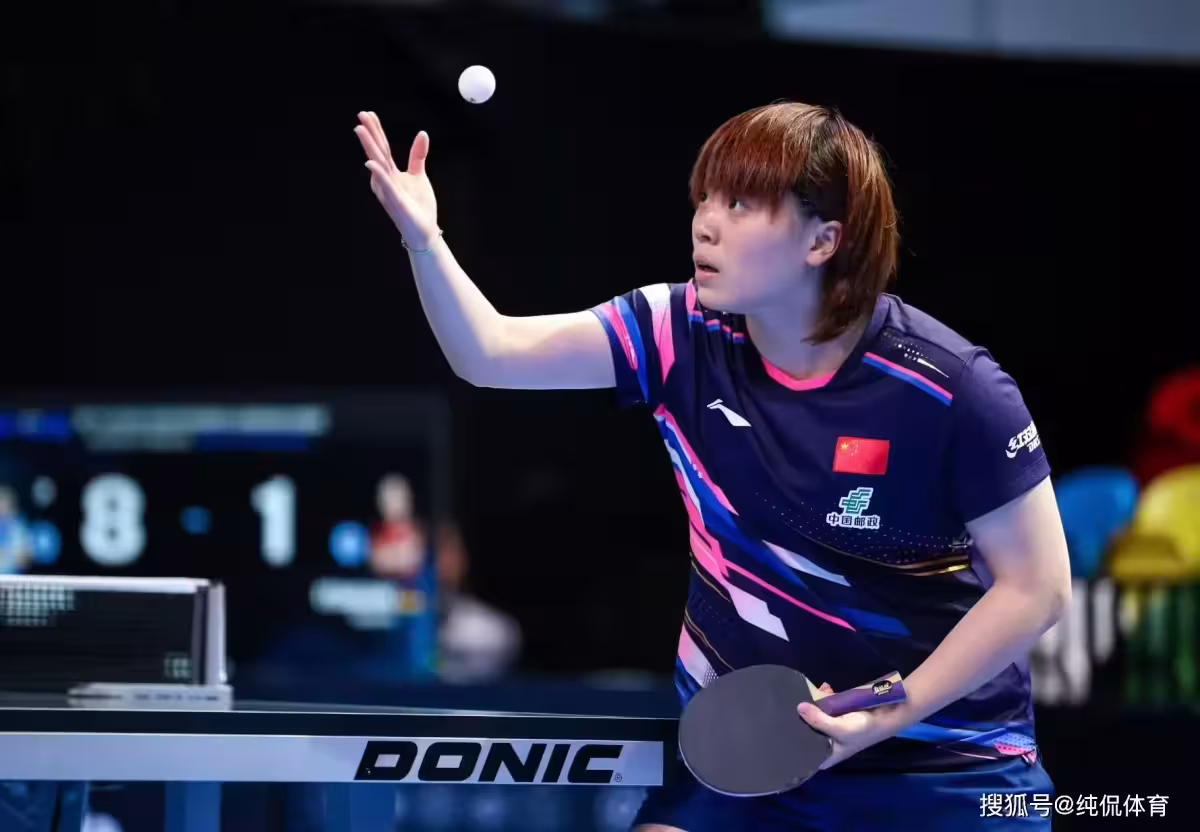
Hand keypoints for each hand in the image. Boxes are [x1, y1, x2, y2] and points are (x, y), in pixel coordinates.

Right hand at [354, 111, 439, 247]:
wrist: (424, 231)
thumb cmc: (418, 206)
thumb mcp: (418, 175)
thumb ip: (417, 155)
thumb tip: (422, 134)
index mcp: (390, 173)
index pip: (382, 148)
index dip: (376, 131)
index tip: (368, 114)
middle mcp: (385, 180)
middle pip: (377, 152)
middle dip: (369, 133)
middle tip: (361, 115)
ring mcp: (388, 191)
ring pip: (378, 165)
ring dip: (369, 148)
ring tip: (360, 130)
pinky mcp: (396, 202)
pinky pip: (386, 186)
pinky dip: (379, 174)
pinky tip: (370, 163)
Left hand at [796, 684, 894, 770]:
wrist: (887, 714)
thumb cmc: (864, 729)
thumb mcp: (840, 728)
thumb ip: (818, 720)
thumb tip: (799, 708)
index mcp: (828, 755)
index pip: (805, 755)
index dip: (794, 746)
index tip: (782, 733)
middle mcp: (827, 743)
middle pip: (807, 733)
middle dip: (801, 720)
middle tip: (789, 707)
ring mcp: (831, 728)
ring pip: (814, 718)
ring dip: (812, 705)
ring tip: (808, 692)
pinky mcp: (836, 715)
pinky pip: (824, 707)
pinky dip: (823, 698)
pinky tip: (823, 689)